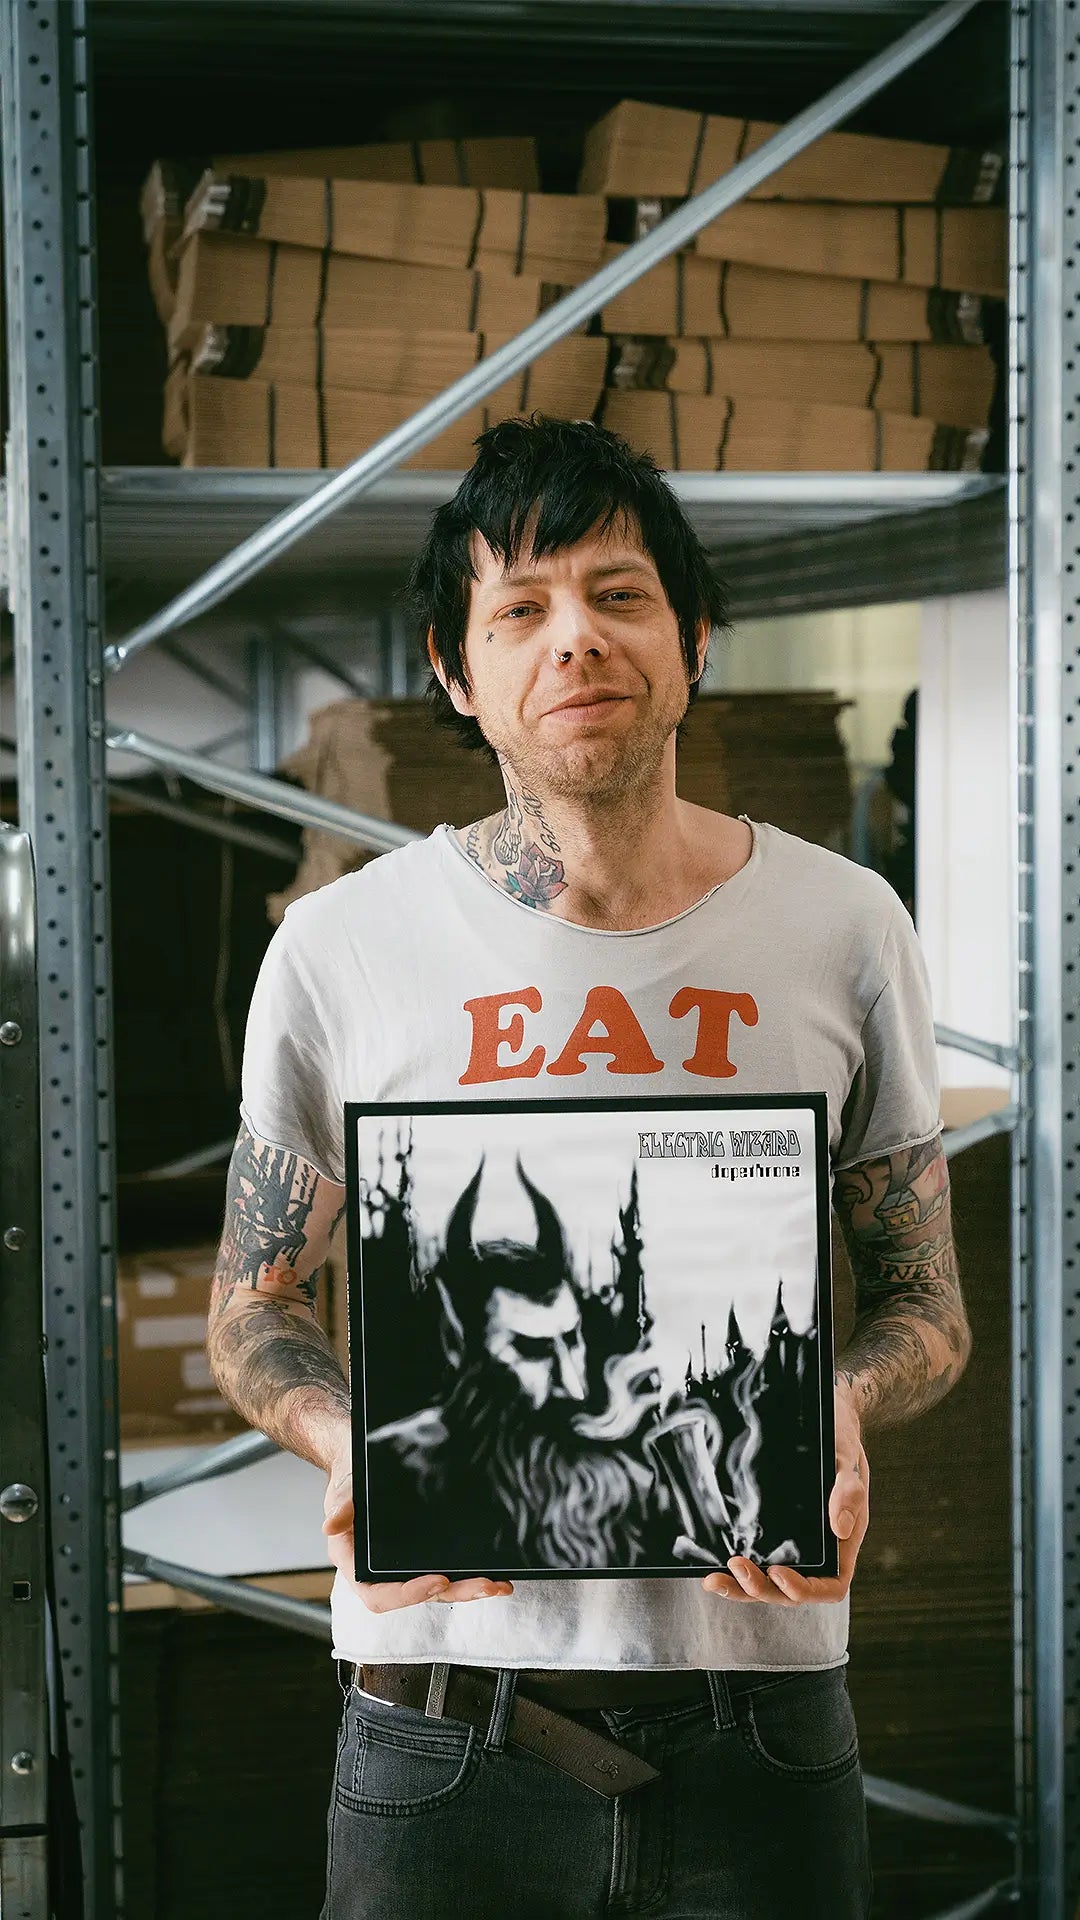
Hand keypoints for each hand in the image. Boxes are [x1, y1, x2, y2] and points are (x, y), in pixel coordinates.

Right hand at [321, 1458, 513, 1611]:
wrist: (360, 1452)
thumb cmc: (350, 1472)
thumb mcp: (343, 1484)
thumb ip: (341, 1505)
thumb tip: (331, 1524)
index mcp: (354, 1562)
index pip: (377, 1594)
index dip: (408, 1594)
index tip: (437, 1581)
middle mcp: (378, 1569)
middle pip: (416, 1594)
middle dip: (453, 1593)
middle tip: (483, 1586)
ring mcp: (402, 1562)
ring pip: (435, 1587)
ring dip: (467, 1588)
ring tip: (497, 1584)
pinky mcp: (421, 1551)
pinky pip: (444, 1569)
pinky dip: (467, 1573)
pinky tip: (493, 1573)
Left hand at [701, 1379, 868, 1605]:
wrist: (822, 1418)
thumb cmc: (839, 1440)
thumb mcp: (848, 1461)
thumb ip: (849, 1493)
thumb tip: (841, 1529)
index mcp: (842, 1544)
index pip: (830, 1586)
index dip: (805, 1589)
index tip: (779, 1573)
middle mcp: (818, 1552)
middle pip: (791, 1591)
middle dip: (762, 1588)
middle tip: (735, 1567)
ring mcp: (793, 1545)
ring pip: (769, 1582)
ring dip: (742, 1587)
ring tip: (714, 1579)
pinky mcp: (771, 1531)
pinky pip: (756, 1560)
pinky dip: (735, 1571)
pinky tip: (711, 1566)